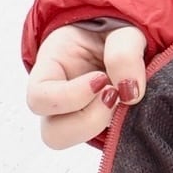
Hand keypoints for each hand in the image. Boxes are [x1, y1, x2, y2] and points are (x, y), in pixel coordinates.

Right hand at [26, 21, 149, 149]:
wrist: (125, 38)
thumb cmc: (114, 30)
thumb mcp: (123, 30)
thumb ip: (124, 53)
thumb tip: (130, 93)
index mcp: (50, 71)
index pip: (39, 98)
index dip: (69, 97)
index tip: (101, 78)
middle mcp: (58, 101)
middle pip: (53, 134)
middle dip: (87, 120)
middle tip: (114, 94)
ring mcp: (78, 118)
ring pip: (77, 142)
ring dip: (102, 126)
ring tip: (124, 100)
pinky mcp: (101, 128)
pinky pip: (104, 140)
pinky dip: (121, 130)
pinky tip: (133, 109)